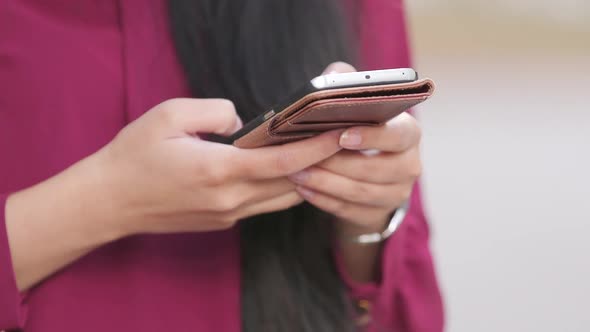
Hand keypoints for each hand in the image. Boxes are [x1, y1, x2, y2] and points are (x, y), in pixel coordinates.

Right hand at [98, 98, 342, 235]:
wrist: (110, 202)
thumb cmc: (135, 155)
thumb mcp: (170, 114)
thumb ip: (215, 111)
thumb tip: (243, 123)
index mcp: (219, 170)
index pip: (283, 161)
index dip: (316, 148)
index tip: (339, 135)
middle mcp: (231, 199)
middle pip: (291, 183)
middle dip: (318, 163)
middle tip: (336, 141)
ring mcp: (229, 214)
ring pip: (282, 199)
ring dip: (302, 178)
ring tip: (316, 154)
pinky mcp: (223, 221)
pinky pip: (263, 205)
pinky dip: (280, 188)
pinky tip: (282, 170)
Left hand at [287, 63, 421, 234]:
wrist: (368, 171)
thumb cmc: (358, 128)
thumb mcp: (358, 103)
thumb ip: (347, 83)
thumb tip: (334, 74)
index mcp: (409, 133)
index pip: (399, 135)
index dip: (372, 137)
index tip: (341, 136)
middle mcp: (410, 165)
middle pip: (376, 169)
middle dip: (337, 164)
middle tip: (303, 157)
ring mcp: (396, 193)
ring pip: (360, 192)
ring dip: (325, 183)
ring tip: (295, 173)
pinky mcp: (377, 213)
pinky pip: (349, 211)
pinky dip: (324, 200)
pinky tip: (303, 189)